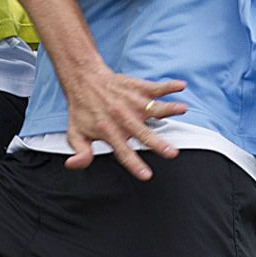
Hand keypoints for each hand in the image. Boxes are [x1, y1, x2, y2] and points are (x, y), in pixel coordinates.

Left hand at [60, 67, 186, 178]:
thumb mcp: (75, 134)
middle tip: (172, 152)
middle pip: (143, 133)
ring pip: (153, 107)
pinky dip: (169, 86)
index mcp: (109, 132)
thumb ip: (80, 153)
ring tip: (182, 109)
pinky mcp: (138, 88)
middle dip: (157, 143)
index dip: (134, 165)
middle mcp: (123, 118)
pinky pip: (156, 87)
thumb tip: (73, 165)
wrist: (84, 81)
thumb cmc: (82, 110)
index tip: (147, 176)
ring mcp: (132, 102)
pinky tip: (181, 86)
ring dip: (168, 108)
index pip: (123, 152)